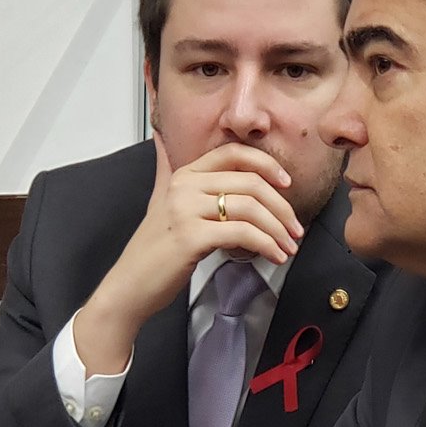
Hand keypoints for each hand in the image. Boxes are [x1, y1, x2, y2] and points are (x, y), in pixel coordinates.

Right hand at [71, 136, 304, 374]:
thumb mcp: (160, 202)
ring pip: (250, 208)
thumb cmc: (153, 251)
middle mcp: (184, 186)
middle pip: (250, 182)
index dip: (266, 164)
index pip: (233, 153)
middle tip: (295, 229)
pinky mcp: (192, 237)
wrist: (129, 285)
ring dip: (278, 229)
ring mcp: (186, 210)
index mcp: (183, 174)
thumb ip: (167, 171)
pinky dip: (265, 244)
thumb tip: (160, 141)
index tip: (287, 185)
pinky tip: (274, 256)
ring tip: (289, 247)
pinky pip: (242, 233)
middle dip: (281, 207)